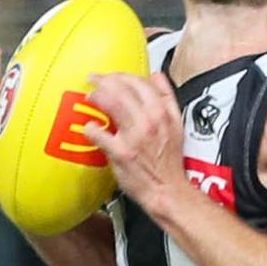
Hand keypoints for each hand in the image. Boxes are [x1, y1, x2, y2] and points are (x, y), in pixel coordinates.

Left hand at [83, 72, 187, 212]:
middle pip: (123, 89)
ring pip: (112, 103)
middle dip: (105, 80)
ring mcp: (135, 136)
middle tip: (95, 80)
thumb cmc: (169, 161)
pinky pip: (100, 135)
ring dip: (97, 96)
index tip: (113, 76)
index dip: (122, 76)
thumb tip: (157, 76)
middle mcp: (149, 121)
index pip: (140, 82)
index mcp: (162, 112)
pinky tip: (89, 128)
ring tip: (90, 96)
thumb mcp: (177, 123)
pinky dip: (91, 129)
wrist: (167, 189)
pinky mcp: (121, 152)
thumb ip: (167, 97)